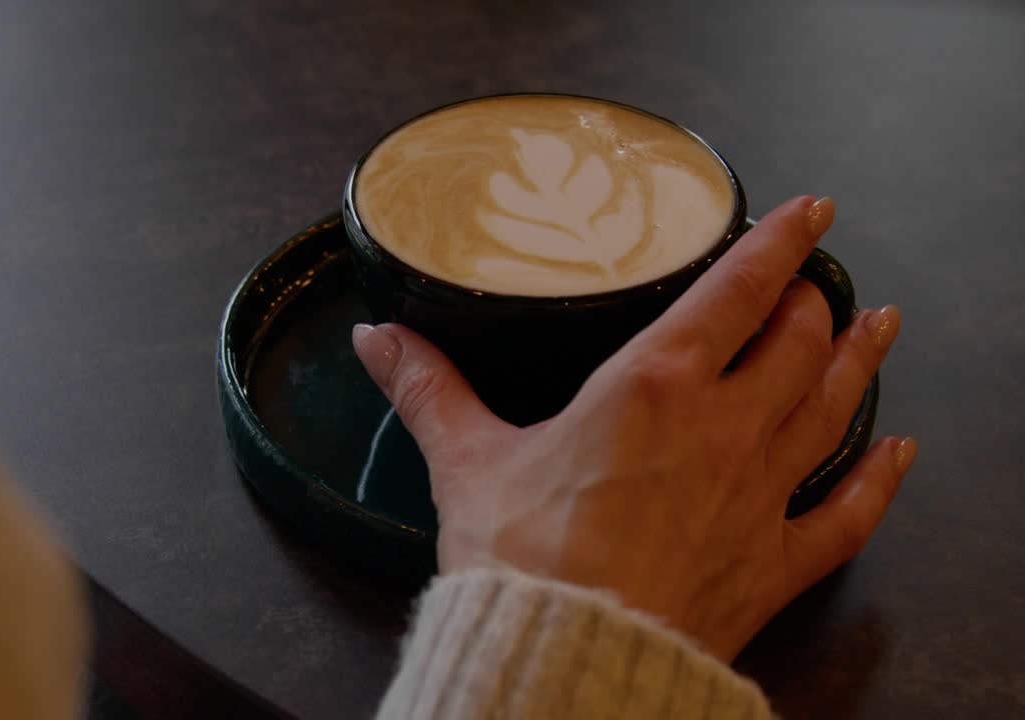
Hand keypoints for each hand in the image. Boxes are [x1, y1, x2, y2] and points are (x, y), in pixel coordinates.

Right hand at [351, 196, 914, 660]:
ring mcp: (758, 495)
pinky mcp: (772, 562)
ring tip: (879, 325)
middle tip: (814, 283)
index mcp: (651, 387)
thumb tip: (377, 338)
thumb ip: (428, 389)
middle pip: (796, 343)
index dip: (778, 244)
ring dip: (859, 361)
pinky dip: (877, 481)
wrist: (567, 657)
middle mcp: (723, 428)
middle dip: (810, 304)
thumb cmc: (520, 558)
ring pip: (833, 408)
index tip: (810, 212)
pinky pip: (845, 514)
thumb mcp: (466, 461)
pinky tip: (897, 453)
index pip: (734, 293)